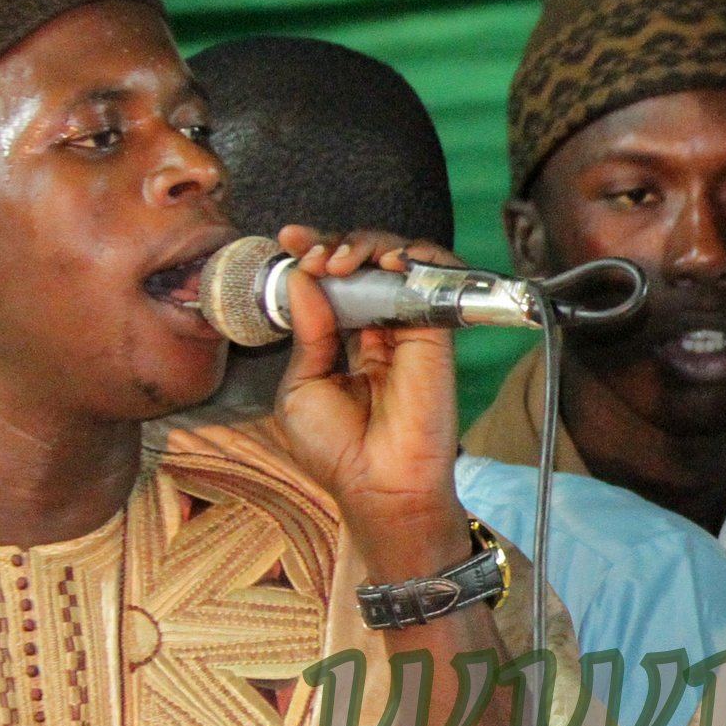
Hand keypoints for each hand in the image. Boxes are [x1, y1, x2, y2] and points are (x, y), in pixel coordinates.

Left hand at [267, 225, 470, 582]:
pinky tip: (389, 262)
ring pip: (399, 261)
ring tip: (340, 261)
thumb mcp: (301, 385)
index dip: (312, 254)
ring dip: (367, 246)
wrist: (378, 484)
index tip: (288, 241)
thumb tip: (304, 277)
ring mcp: (409, 329)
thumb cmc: (337, 449)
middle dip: (335, 245)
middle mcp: (379, 329)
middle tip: (313, 255)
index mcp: (344, 342)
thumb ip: (308, 331)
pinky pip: (437, 279)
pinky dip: (418, 257)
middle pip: (364, 264)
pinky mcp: (437, 332)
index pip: (332, 283)